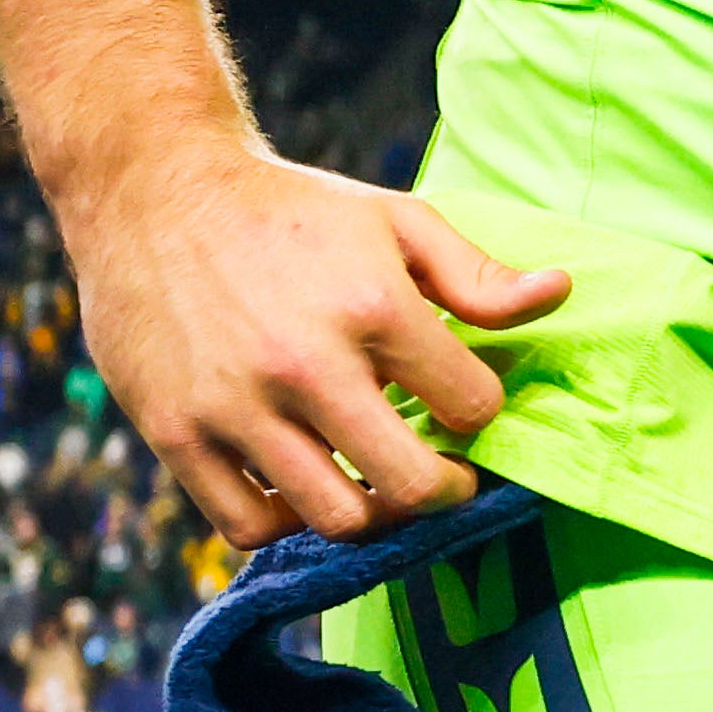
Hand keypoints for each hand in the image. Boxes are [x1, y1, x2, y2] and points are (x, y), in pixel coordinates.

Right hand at [67, 148, 568, 544]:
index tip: (465, 408)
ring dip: (370, 511)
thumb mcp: (394, 221)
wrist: (153, 186)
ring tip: (373, 478)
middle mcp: (304, 364)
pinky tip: (302, 482)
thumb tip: (559, 293)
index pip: (471, 406)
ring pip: (335, 518)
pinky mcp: (174, 431)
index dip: (480, 412)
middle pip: (411, 486)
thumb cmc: (289, 210)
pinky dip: (285, 520)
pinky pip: (247, 525)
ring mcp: (234, 405)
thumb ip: (477, 274)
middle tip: (445, 475)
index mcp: (371, 306)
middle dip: (446, 489)